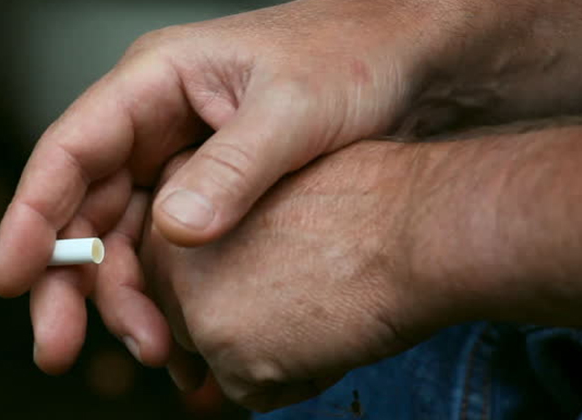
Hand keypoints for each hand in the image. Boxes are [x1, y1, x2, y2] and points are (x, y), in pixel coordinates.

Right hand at [0, 0, 425, 373]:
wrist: (407, 61)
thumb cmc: (351, 59)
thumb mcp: (297, 109)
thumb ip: (235, 168)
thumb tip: (175, 233)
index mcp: (156, 81)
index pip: (70, 149)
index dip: (31, 215)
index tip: (12, 276)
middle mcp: (152, 119)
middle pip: (82, 203)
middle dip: (67, 279)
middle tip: (58, 347)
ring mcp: (176, 156)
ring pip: (119, 235)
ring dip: (118, 296)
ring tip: (148, 352)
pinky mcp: (205, 188)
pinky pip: (161, 247)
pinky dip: (160, 291)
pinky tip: (172, 333)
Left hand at [141, 141, 445, 411]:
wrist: (415, 228)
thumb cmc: (368, 203)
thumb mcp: (274, 190)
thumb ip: (227, 227)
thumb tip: (219, 282)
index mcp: (180, 192)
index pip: (188, 268)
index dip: (247, 275)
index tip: (289, 258)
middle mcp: (166, 240)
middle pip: (194, 314)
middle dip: (251, 318)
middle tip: (309, 284)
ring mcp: (187, 291)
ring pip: (220, 354)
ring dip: (273, 348)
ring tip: (319, 302)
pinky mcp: (217, 342)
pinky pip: (250, 391)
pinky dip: (296, 380)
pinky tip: (326, 336)